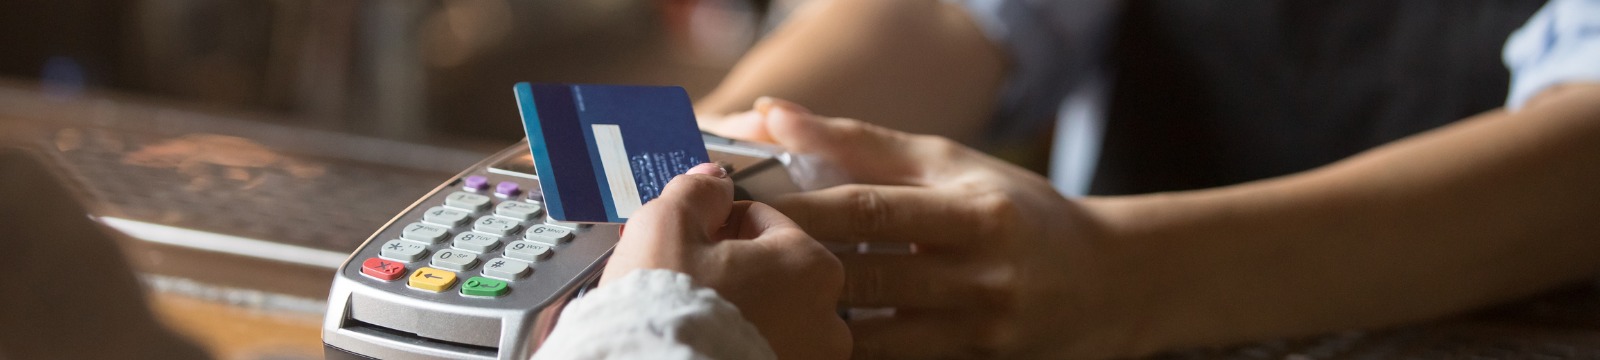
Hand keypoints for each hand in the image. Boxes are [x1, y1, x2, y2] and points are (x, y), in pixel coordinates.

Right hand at [602, 163, 850, 359]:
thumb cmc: (668, 312)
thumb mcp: (667, 226)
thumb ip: (697, 192)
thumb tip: (712, 180)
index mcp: (811, 265)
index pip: (762, 220)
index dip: (716, 226)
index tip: (688, 243)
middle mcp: (828, 319)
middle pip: (770, 272)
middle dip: (730, 271)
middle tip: (686, 283)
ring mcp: (812, 359)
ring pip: (769, 317)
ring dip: (739, 312)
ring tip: (695, 320)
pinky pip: (765, 351)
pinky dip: (740, 346)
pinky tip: (707, 344)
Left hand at [730, 99, 1148, 358]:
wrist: (1109, 283)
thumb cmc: (1015, 211)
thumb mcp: (951, 164)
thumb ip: (860, 142)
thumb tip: (770, 114)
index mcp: (974, 213)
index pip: (870, 212)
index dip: (799, 211)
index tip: (741, 206)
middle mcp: (980, 276)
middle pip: (863, 277)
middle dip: (791, 268)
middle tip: (730, 262)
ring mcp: (979, 333)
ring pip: (872, 339)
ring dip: (812, 323)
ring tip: (759, 307)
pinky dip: (850, 354)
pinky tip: (809, 339)